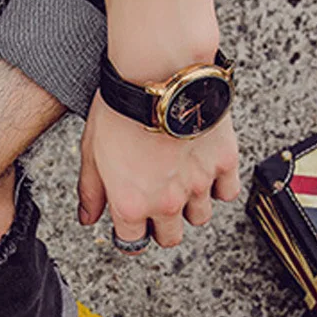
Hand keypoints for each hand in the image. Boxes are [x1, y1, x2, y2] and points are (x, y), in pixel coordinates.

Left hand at [77, 91, 240, 251]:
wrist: (159, 73)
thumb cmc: (121, 108)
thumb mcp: (91, 152)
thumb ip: (91, 191)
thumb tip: (88, 219)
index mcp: (131, 205)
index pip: (132, 243)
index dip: (130, 234)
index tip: (132, 225)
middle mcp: (165, 203)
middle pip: (170, 238)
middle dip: (161, 227)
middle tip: (156, 204)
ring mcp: (197, 185)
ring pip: (200, 218)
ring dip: (190, 207)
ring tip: (179, 183)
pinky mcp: (223, 163)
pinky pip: (227, 193)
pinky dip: (218, 187)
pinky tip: (204, 172)